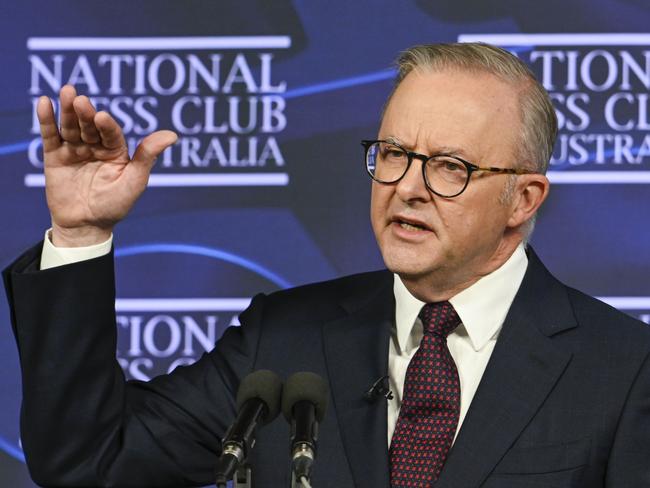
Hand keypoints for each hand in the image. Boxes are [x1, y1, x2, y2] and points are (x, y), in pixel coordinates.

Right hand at [38, 85, 177, 246]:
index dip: (106, 125)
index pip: (111, 133)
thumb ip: (148, 156)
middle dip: (85, 113)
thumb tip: (173, 134)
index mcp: (116, 151)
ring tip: (67, 92)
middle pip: (89, 126)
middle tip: (80, 100)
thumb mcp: (134, 181)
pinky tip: (44, 102)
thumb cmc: (115, 205)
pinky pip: (51, 136)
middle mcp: (96, 147)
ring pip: (70, 127)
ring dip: (67, 110)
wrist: (86, 226)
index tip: (102, 117)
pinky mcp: (55, 156)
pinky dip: (47, 120)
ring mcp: (75, 150)